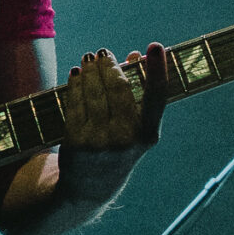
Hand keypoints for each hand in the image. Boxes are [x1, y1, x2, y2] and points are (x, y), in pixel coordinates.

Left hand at [56, 46, 165, 199]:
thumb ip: (138, 93)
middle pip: (118, 88)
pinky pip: (76, 104)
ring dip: (90, 71)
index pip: (156, 97)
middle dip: (109, 65)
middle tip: (103, 53)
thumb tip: (135, 55)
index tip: (155, 46)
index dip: (157, 70)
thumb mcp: (135, 128)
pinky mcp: (76, 142)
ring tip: (88, 59)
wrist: (91, 188)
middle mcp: (125, 139)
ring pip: (94, 93)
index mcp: (147, 135)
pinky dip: (76, 84)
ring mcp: (100, 141)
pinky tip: (76, 75)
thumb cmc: (118, 147)